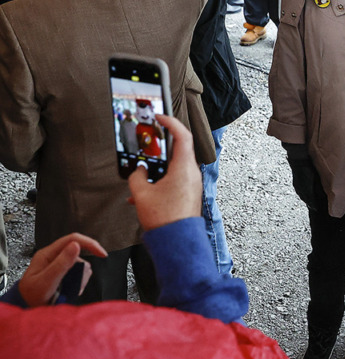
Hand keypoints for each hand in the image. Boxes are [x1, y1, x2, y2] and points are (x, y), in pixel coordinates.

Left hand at [18, 233, 106, 306]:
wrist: (27, 307)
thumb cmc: (31, 296)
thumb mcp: (46, 281)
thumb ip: (61, 264)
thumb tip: (76, 245)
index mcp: (47, 254)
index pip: (72, 239)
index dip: (89, 244)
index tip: (102, 254)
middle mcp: (54, 256)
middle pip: (80, 253)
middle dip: (82, 269)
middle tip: (77, 283)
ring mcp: (60, 264)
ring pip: (82, 264)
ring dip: (80, 278)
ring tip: (67, 290)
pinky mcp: (65, 272)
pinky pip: (80, 273)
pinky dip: (79, 282)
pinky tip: (70, 289)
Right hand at [127, 114, 201, 230]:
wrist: (178, 242)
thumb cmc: (165, 219)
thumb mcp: (142, 194)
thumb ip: (137, 177)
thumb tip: (139, 171)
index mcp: (184, 168)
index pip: (182, 135)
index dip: (171, 122)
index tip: (161, 116)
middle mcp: (192, 174)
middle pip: (179, 150)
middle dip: (161, 146)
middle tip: (149, 141)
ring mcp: (192, 184)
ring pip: (175, 167)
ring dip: (158, 168)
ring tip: (141, 174)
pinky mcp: (189, 194)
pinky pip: (175, 181)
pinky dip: (160, 182)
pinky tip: (143, 195)